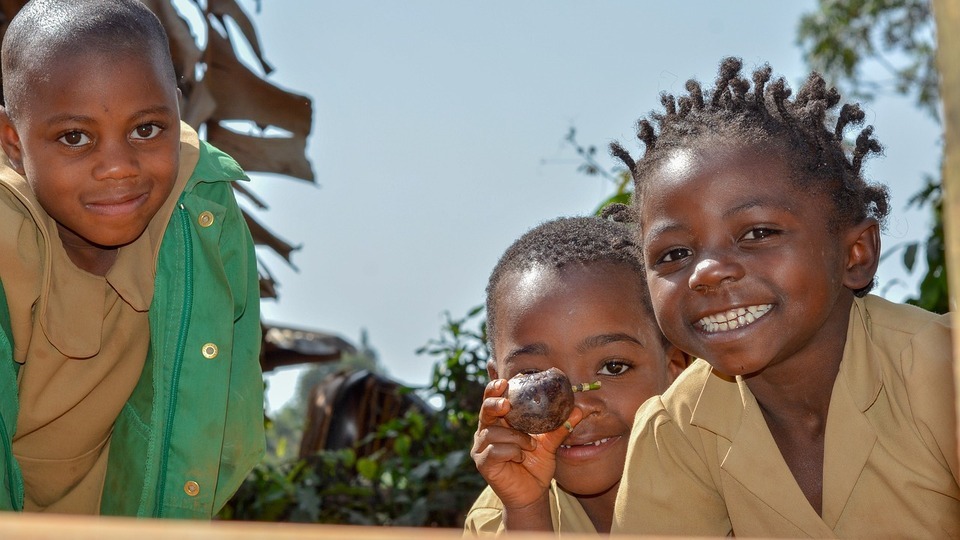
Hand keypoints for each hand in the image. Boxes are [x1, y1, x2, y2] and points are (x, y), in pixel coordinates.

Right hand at [471, 378, 583, 511]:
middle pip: (485, 411)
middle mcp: (486, 431)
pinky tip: (520, 458)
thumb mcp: (550, 444)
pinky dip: (511, 451)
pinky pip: (495, 451)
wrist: (533, 493)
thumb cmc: (536, 465)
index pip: (492, 400)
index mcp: (500, 421)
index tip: (504, 382)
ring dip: (515, 437)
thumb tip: (578, 409)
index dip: (494, 389)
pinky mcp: (483, 463)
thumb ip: (560, 426)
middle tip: (507, 404)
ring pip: (493, 432)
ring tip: (530, 446)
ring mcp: (481, 448)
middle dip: (494, 404)